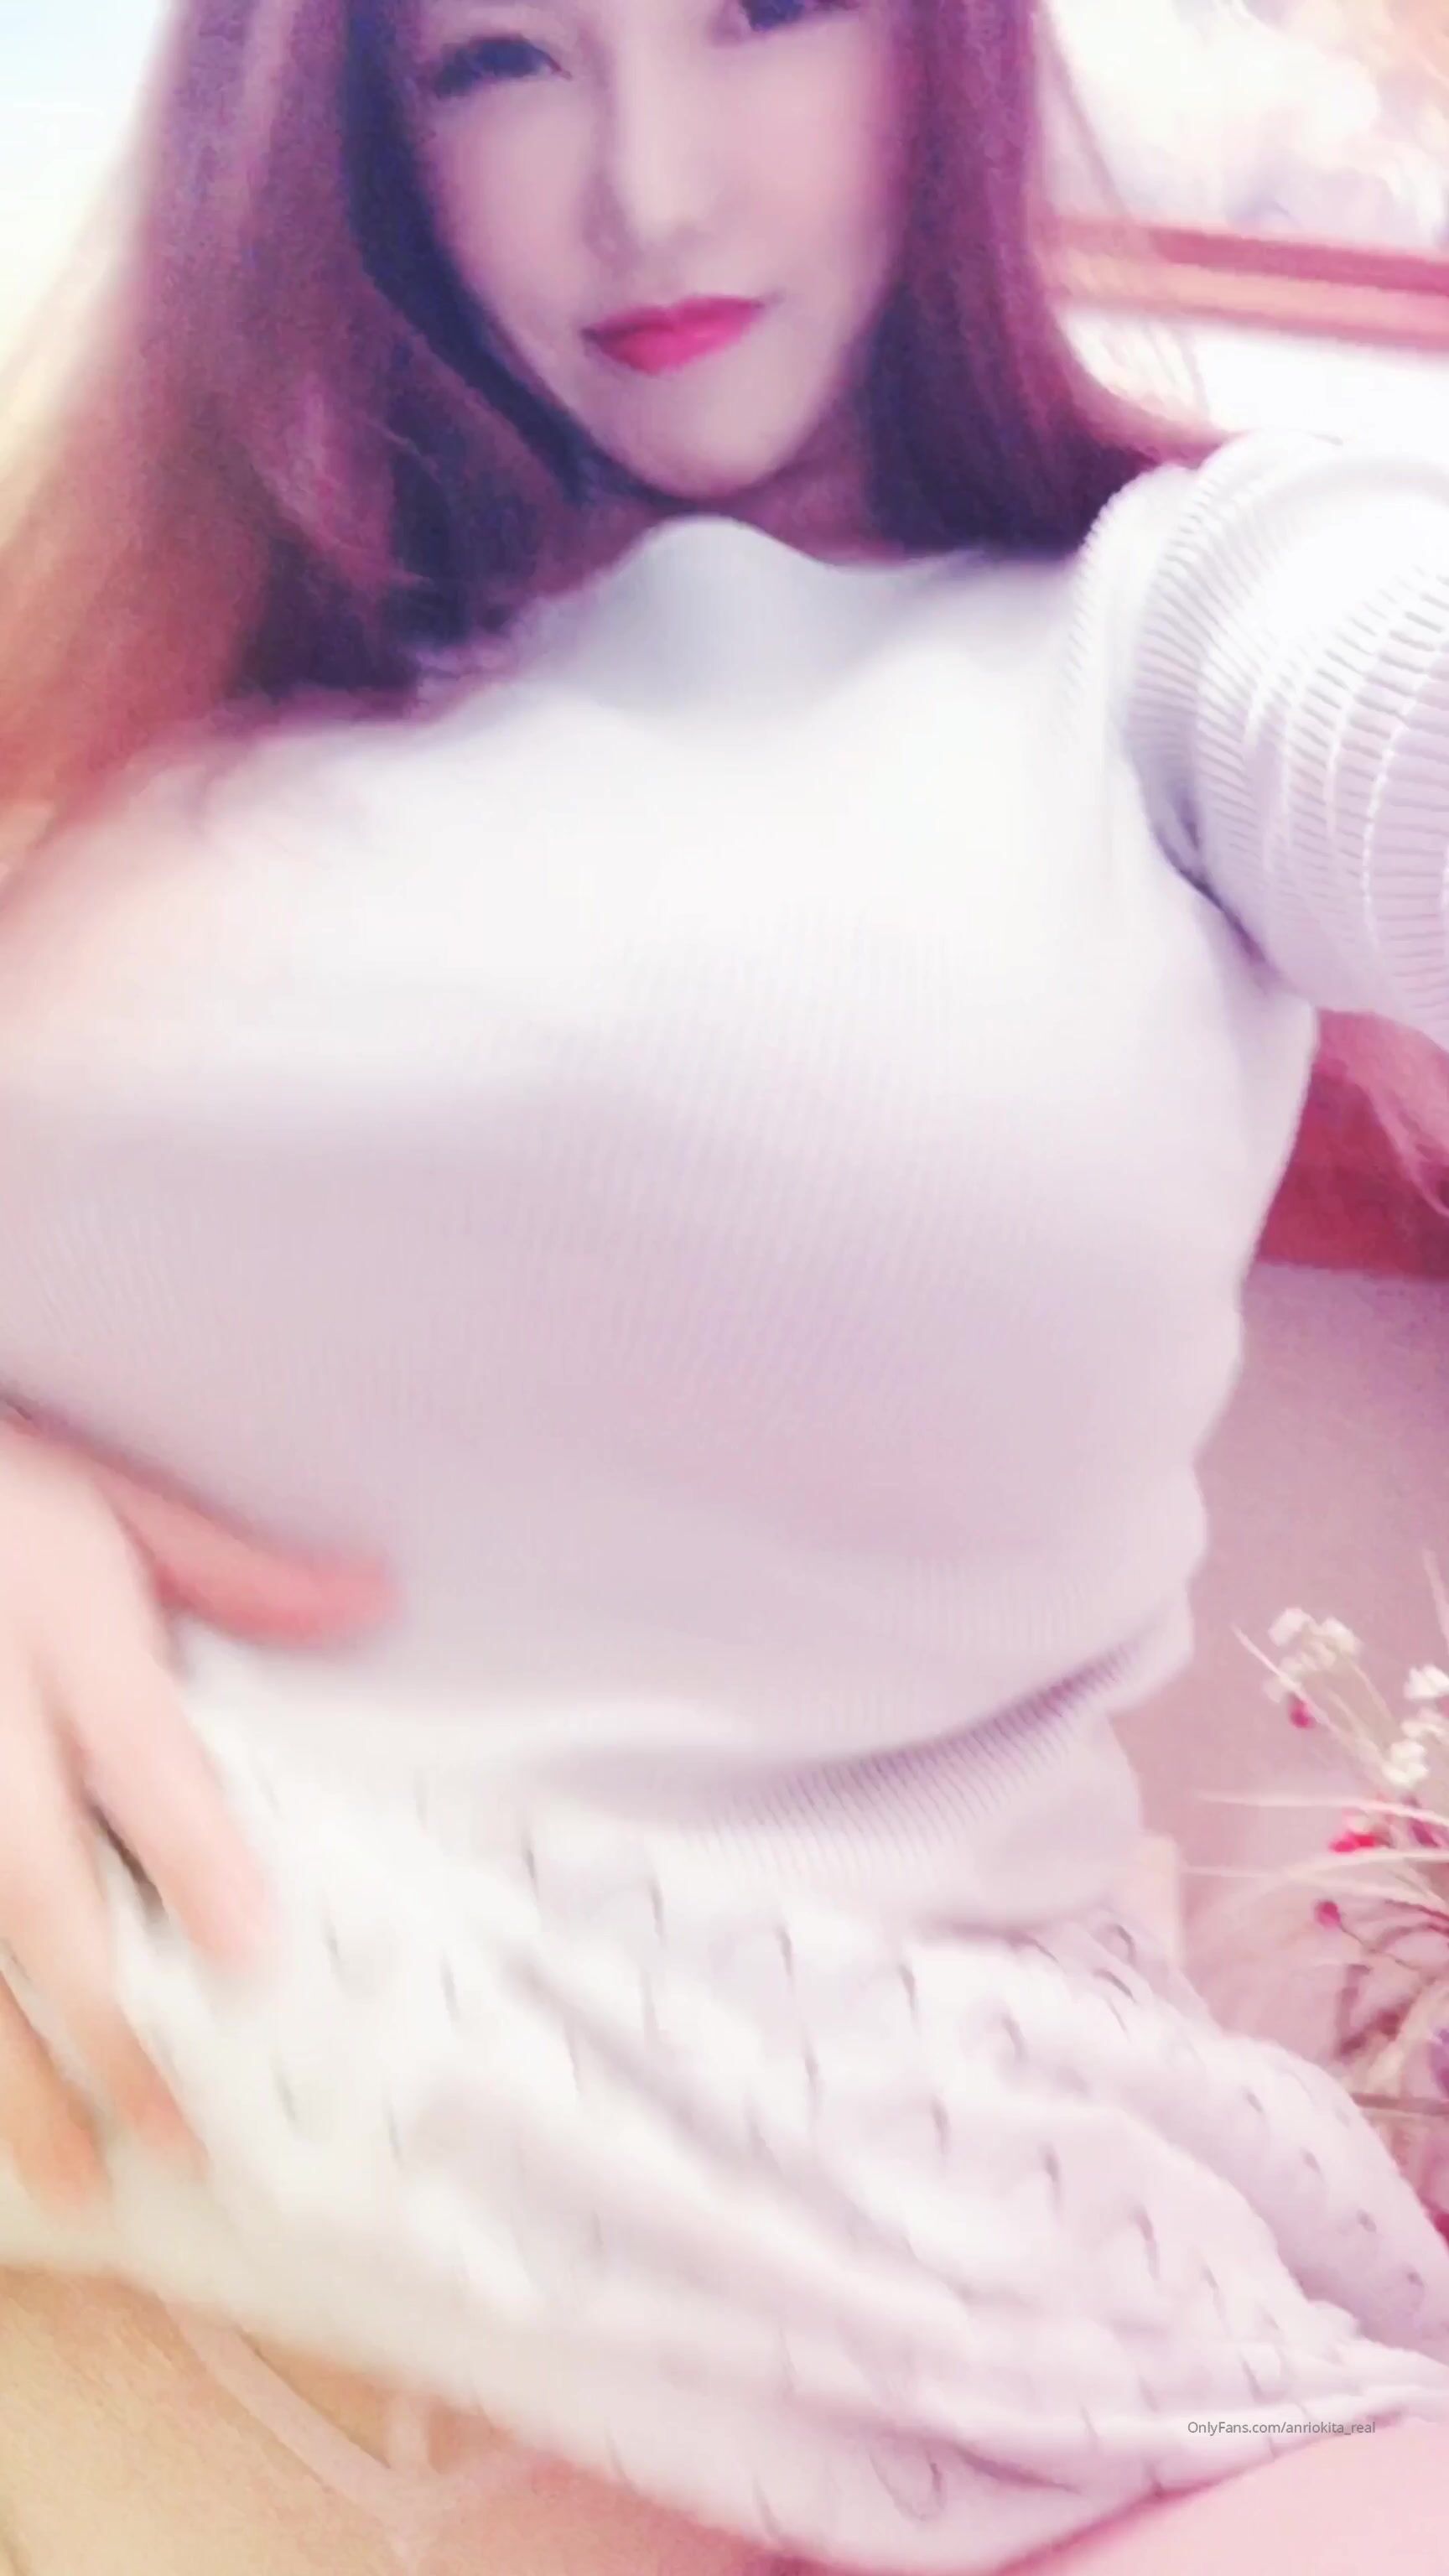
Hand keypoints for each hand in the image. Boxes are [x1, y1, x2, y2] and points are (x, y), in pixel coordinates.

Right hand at [0, 1415, 389, 2206]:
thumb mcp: (115, 1499)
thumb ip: (237, 1570)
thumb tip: (377, 1598)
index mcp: (60, 1627)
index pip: (139, 1759)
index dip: (193, 1860)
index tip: (252, 1955)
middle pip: (39, 1888)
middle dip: (108, 2023)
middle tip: (183, 2138)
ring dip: (17, 2075)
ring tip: (78, 2183)